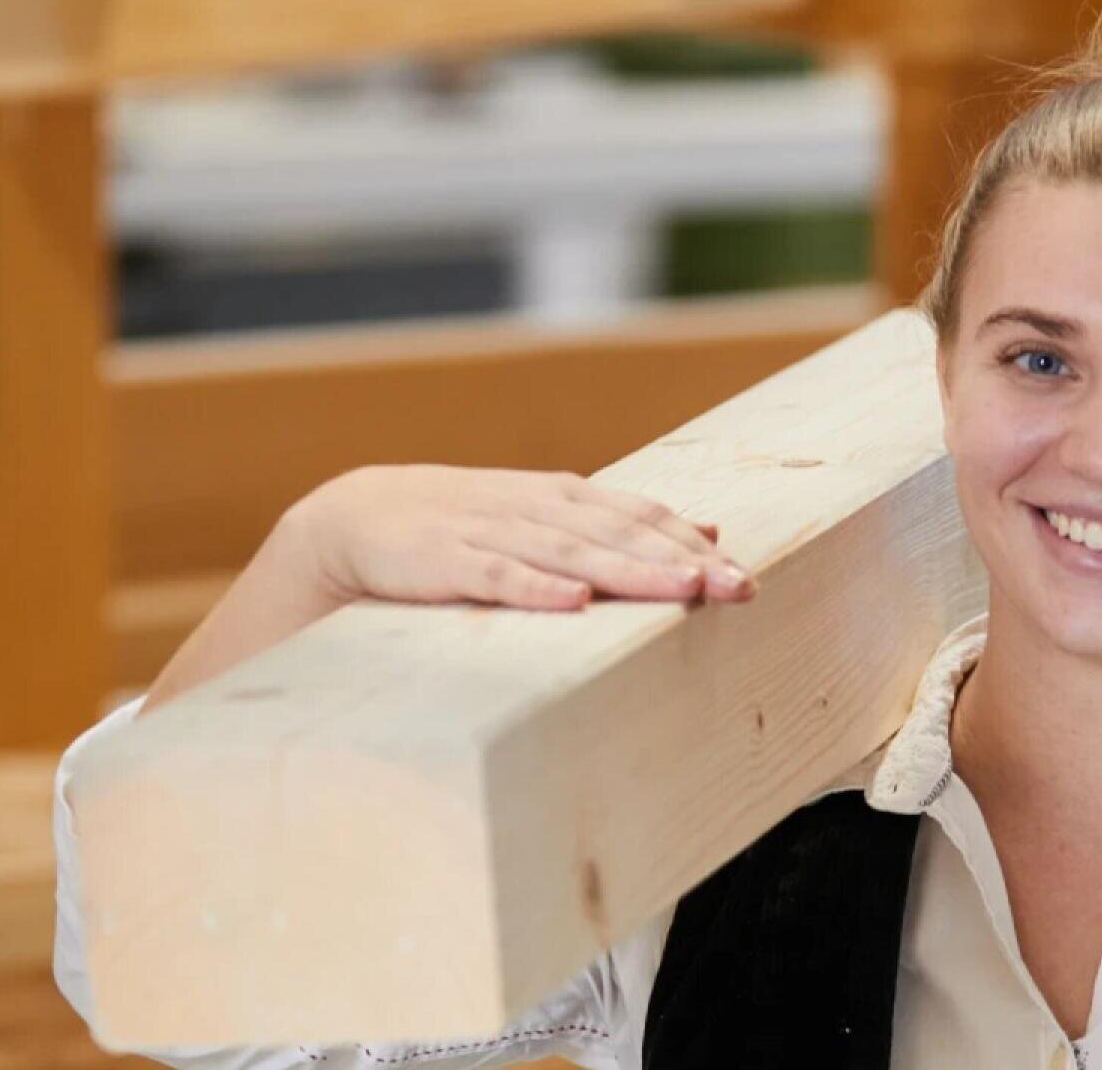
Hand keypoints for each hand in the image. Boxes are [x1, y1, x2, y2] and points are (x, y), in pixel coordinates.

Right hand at [286, 464, 754, 611]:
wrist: (357, 518)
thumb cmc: (466, 527)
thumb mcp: (549, 518)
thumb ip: (623, 526)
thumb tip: (709, 530)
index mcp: (564, 497)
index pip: (641, 515)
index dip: (692, 543)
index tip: (744, 575)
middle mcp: (535, 508)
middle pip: (619, 533)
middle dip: (681, 560)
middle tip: (736, 587)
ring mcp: (490, 531)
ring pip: (571, 553)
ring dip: (629, 571)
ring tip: (681, 589)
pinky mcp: (445, 561)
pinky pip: (497, 577)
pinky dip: (536, 588)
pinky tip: (574, 603)